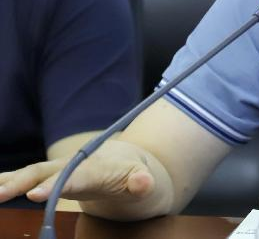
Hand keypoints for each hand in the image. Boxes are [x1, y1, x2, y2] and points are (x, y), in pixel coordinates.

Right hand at [0, 141, 154, 204]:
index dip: (56, 184)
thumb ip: (143, 183)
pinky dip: (10, 179)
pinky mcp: (54, 174)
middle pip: (48, 171)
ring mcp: (63, 167)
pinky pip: (30, 175)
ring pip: (35, 171)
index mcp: (98, 167)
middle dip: (23, 182)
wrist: (132, 162)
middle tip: (0, 194)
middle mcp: (76, 164)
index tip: (34, 194)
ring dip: (11, 180)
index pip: (76, 176)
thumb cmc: (138, 177)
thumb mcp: (146, 183)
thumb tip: (143, 182)